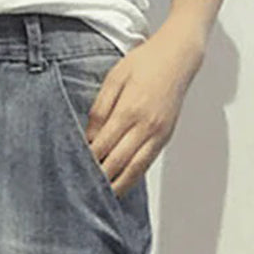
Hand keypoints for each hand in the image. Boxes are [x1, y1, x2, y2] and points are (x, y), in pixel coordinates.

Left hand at [85, 18, 206, 194]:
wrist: (178, 56)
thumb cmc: (144, 63)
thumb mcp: (114, 78)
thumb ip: (100, 109)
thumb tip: (90, 138)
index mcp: (129, 110)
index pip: (103, 146)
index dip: (88, 161)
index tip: (74, 171)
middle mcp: (145, 126)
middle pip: (117, 162)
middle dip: (99, 178)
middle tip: (82, 191)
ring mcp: (157, 134)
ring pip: (134, 170)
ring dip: (116, 186)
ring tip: (99, 197)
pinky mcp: (164, 138)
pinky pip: (146, 164)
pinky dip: (131, 178)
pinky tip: (119, 186)